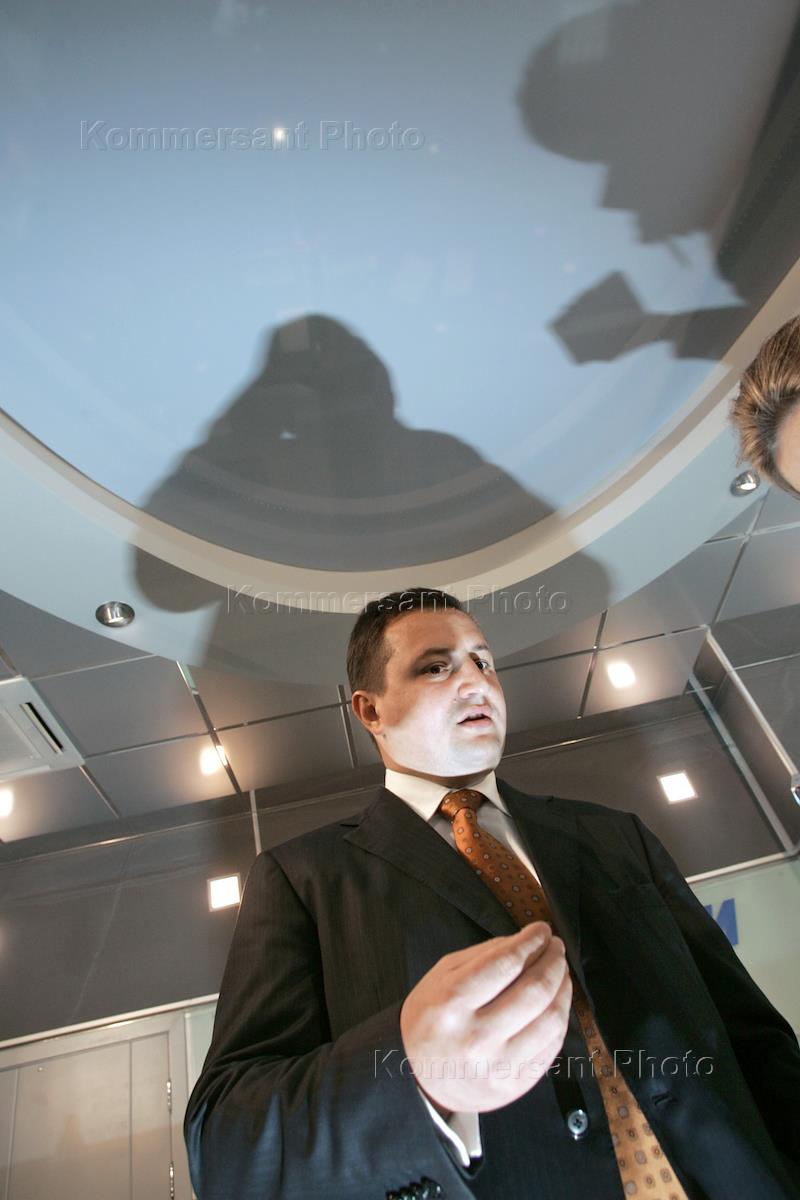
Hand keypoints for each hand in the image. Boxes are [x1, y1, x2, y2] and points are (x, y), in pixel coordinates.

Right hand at [400, 922, 571, 1113]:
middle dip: (553, 961)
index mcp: (452, 1002)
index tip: (542, 930)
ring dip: (563, 988)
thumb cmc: (431, 1018)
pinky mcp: (516, 1085)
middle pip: (534, 991)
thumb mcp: (443, 975)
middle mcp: (476, 1037)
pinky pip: (552, 1046)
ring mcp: (498, 1065)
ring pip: (551, 1019)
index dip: (532, 941)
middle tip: (555, 947)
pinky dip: (559, 1017)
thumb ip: (484, 954)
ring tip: (560, 973)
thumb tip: (526, 941)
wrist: (417, 1076)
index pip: (506, 963)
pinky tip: (555, 1002)